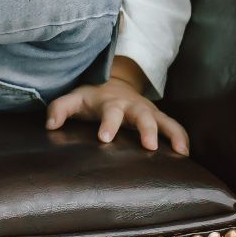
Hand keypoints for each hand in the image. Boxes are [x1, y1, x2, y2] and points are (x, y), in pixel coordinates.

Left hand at [44, 80, 188, 153]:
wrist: (114, 82)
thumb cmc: (92, 97)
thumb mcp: (74, 99)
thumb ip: (59, 109)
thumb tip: (50, 126)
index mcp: (110, 103)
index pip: (109, 112)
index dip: (108, 124)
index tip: (104, 138)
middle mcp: (132, 106)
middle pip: (142, 115)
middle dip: (146, 129)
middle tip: (149, 146)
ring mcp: (148, 111)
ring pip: (163, 120)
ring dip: (172, 134)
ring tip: (180, 152)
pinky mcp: (158, 117)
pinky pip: (173, 126)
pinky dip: (182, 137)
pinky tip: (186, 154)